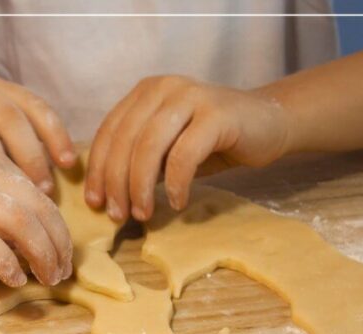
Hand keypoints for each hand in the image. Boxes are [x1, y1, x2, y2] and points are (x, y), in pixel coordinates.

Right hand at [0, 138, 72, 286]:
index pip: (34, 189)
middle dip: (57, 242)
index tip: (58, 248)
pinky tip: (12, 280)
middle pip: (38, 207)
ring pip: (22, 224)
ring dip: (42, 255)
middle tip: (62, 270)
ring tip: (48, 279)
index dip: (55, 223)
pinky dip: (6, 264)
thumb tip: (1, 222)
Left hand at [85, 76, 293, 221]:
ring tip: (143, 214)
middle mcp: (164, 88)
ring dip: (140, 187)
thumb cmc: (210, 142)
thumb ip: (137, 159)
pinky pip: (184, 155)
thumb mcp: (165, 149)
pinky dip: (175, 184)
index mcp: (144, 93)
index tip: (94, 203)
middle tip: (117, 216)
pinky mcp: (217, 114)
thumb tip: (104, 194)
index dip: (98, 170)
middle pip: (125, 141)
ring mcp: (190, 97)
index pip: (109, 132)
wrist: (268, 125)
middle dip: (116, 184)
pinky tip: (177, 202)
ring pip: (149, 147)